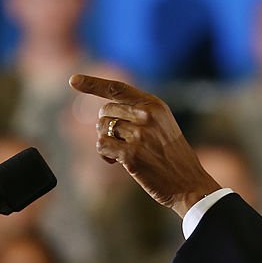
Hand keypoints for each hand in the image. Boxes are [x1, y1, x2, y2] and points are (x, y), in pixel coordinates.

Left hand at [69, 74, 220, 217]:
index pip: (118, 88)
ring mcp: (140, 134)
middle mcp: (147, 115)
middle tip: (121, 140)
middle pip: (105, 111)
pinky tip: (115, 161)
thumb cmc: (172, 154)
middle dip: (106, 125)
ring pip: (102, 129)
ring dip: (106, 141)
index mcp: (155, 105)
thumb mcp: (162, 124)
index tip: (73, 80)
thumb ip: (138, 112)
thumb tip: (103, 112)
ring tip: (122, 151)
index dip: (93, 83)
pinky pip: (101, 146)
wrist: (189, 182)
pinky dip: (104, 154)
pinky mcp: (131, 154)